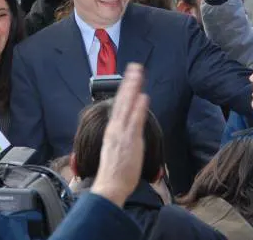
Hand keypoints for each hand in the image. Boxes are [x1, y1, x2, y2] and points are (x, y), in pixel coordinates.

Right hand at [91, 63, 149, 207]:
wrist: (109, 187)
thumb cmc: (113, 174)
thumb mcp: (113, 151)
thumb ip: (119, 139)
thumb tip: (124, 133)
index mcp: (112, 131)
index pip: (118, 106)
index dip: (125, 91)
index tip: (130, 78)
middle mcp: (115, 129)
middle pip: (122, 101)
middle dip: (129, 83)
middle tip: (135, 67)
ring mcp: (123, 134)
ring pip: (128, 106)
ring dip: (133, 89)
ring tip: (139, 74)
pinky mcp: (130, 141)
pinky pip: (135, 121)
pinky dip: (138, 108)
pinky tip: (143, 96)